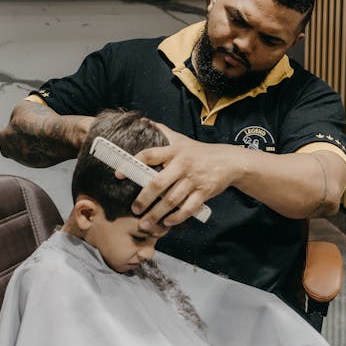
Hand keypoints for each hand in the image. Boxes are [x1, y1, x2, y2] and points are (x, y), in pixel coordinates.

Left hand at [123, 124, 240, 228]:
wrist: (228, 161)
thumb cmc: (198, 151)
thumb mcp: (181, 139)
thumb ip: (162, 131)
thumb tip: (143, 121)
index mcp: (173, 151)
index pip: (149, 155)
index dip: (132, 164)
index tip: (118, 174)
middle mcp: (182, 165)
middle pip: (158, 183)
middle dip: (143, 199)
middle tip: (134, 209)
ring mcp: (193, 179)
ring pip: (171, 199)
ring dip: (156, 214)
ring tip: (145, 224)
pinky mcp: (204, 192)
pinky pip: (188, 208)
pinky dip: (177, 217)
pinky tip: (167, 222)